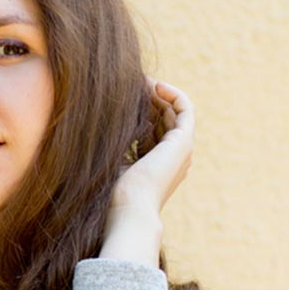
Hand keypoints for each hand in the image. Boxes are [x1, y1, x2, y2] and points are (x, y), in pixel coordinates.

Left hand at [110, 78, 194, 217]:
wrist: (129, 209)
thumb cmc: (114, 195)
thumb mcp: (115, 162)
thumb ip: (118, 143)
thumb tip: (102, 121)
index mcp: (156, 165)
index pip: (151, 130)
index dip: (139, 111)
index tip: (122, 97)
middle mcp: (173, 158)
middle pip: (163, 118)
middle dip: (148, 99)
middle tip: (131, 83)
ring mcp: (181, 150)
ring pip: (173, 112)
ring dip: (157, 94)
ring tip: (139, 81)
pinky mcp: (184, 141)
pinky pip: (185, 108)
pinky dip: (172, 94)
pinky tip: (155, 85)